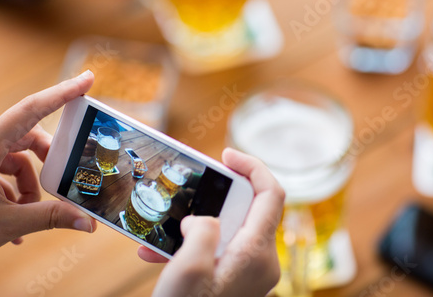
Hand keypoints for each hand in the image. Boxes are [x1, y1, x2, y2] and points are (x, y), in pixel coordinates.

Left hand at [0, 70, 97, 271]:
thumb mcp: (5, 225)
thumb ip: (50, 218)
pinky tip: (13, 220)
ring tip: (29, 211)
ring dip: (28, 184)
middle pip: (26, 137)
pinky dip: (11, 192)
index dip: (62, 93)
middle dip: (47, 161)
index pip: (30, 110)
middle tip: (64, 178)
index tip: (87, 80)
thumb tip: (87, 222)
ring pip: (13, 157)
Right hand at [141, 148, 284, 296]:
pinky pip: (218, 249)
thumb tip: (202, 219)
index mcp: (257, 253)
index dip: (252, 166)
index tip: (227, 155)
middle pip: (247, 208)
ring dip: (195, 224)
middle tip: (189, 192)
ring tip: (164, 230)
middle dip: (214, 197)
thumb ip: (202, 230)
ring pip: (227, 229)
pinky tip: (161, 254)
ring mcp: (249, 271)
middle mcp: (261, 260)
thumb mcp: (189, 268)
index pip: (270, 193)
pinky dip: (193, 245)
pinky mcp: (235, 278)